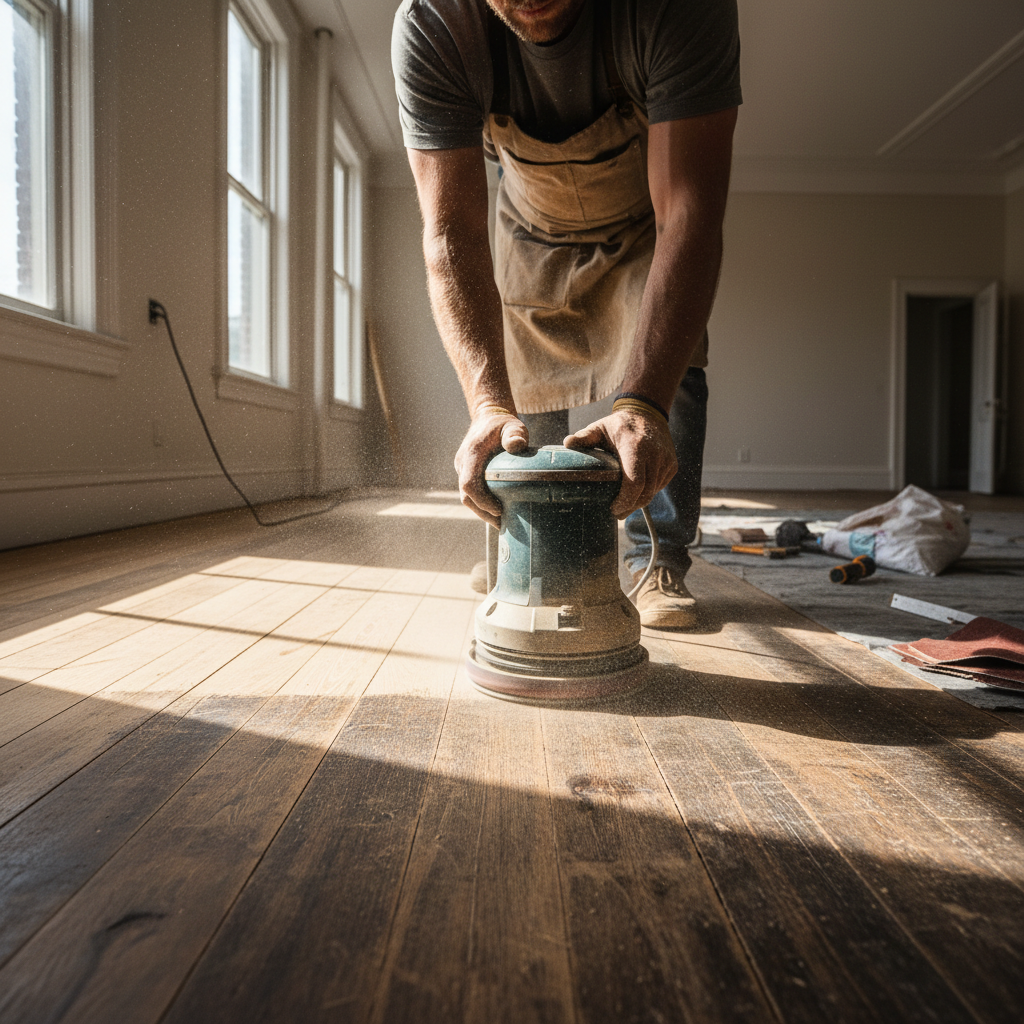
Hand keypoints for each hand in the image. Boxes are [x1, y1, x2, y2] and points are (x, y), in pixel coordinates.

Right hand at [455, 411, 528, 527]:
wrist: (487, 418)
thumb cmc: (502, 424)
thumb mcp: (512, 425)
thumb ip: (515, 434)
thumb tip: (517, 445)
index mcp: (472, 453)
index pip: (469, 483)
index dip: (482, 500)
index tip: (499, 510)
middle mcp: (463, 463)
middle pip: (466, 496)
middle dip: (483, 512)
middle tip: (502, 524)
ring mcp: (462, 469)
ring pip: (467, 497)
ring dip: (482, 511)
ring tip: (501, 522)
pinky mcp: (466, 473)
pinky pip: (471, 492)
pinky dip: (481, 504)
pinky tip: (496, 512)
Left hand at [564, 408, 675, 518]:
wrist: (648, 414)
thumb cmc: (619, 425)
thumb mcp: (600, 428)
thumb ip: (585, 437)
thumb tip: (567, 443)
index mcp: (636, 446)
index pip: (635, 482)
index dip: (625, 500)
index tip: (613, 508)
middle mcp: (655, 454)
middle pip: (645, 492)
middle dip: (630, 506)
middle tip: (616, 513)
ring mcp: (666, 460)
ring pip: (653, 492)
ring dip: (639, 501)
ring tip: (624, 505)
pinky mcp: (672, 465)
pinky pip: (659, 486)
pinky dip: (648, 492)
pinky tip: (636, 492)